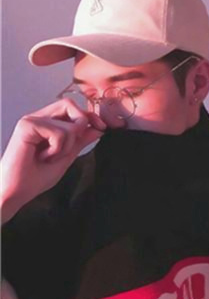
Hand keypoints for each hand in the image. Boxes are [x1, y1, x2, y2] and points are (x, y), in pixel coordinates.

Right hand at [1, 99, 106, 222]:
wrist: (15, 192)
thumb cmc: (35, 177)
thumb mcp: (66, 156)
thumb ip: (81, 141)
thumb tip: (98, 127)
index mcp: (47, 122)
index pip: (73, 108)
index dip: (90, 116)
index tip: (103, 127)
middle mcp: (39, 117)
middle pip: (70, 105)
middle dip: (81, 124)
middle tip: (72, 145)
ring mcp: (31, 120)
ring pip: (70, 124)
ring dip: (68, 145)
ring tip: (51, 157)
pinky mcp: (27, 126)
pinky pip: (60, 133)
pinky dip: (58, 149)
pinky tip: (43, 158)